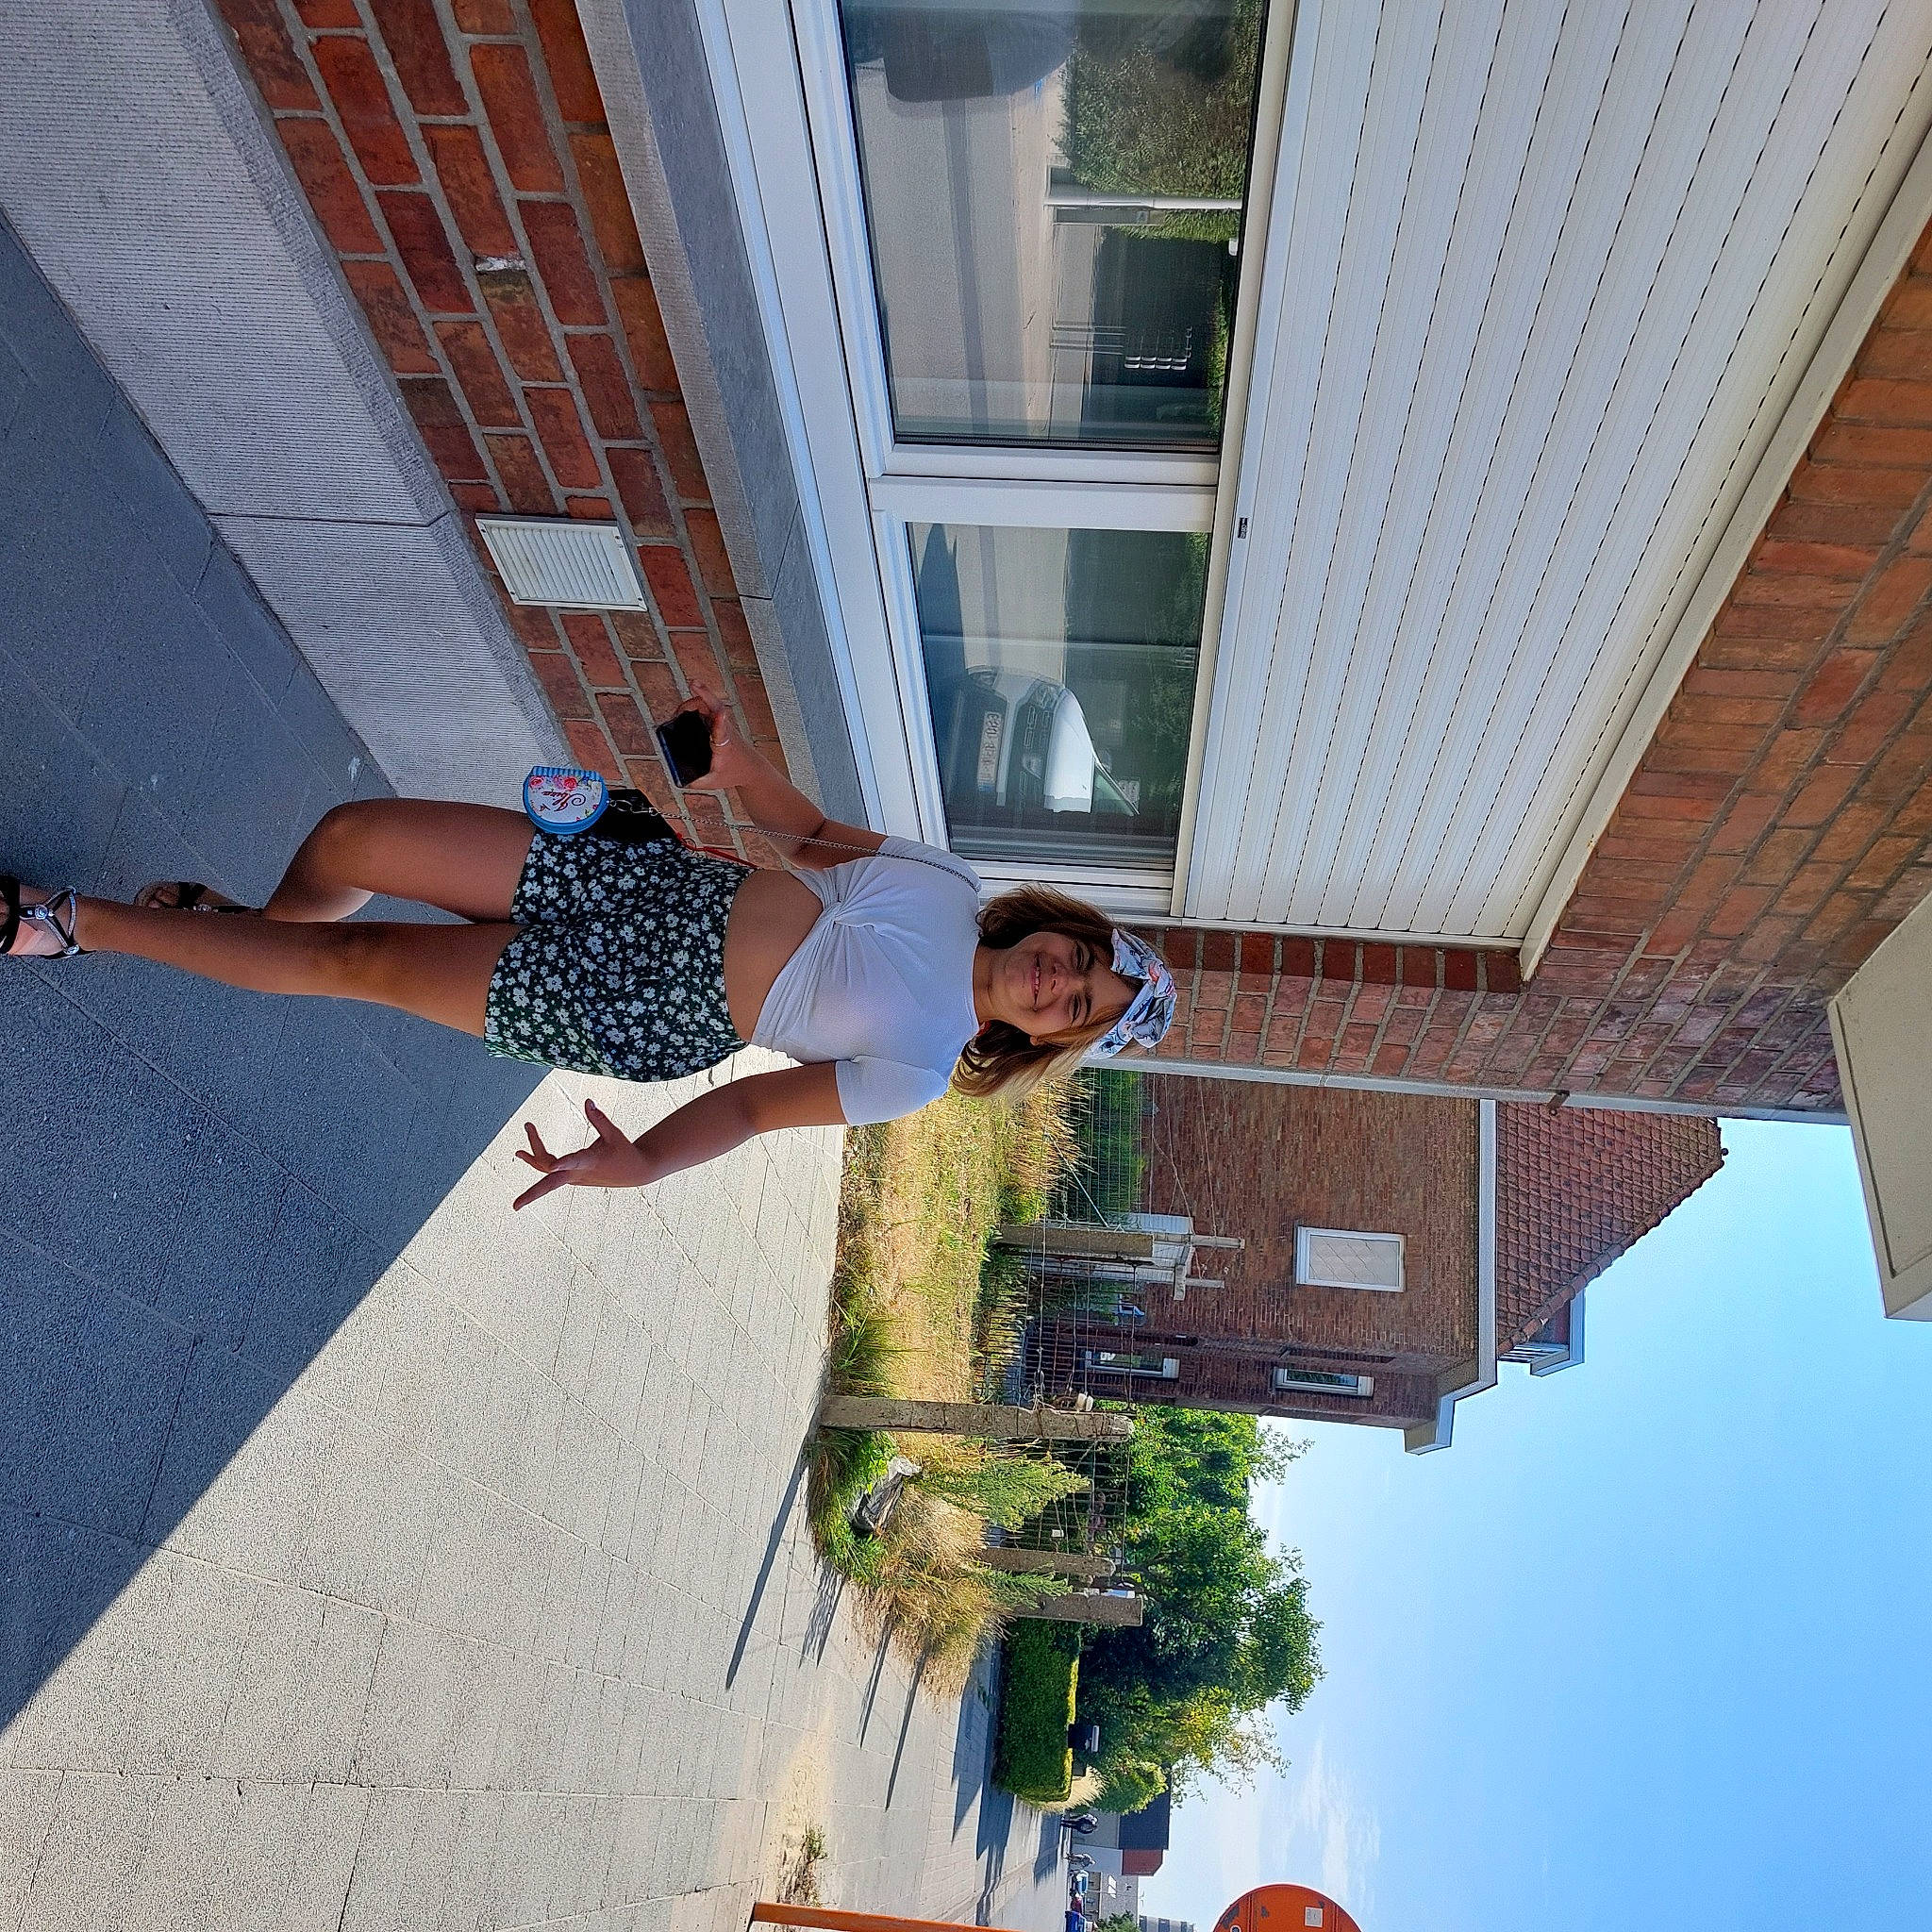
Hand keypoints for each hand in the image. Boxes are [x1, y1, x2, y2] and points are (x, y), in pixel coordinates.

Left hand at [512, 1096, 654, 1208]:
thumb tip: (587, 1101)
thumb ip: (598, 1119)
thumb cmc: (625, 1152)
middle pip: (551, 1179)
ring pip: (547, 1173)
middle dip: (533, 1192)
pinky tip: (527, 1155)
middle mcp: (579, 1173)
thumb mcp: (614, 1133)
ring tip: (518, 1152)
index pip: (575, 1162)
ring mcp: (575, 1177)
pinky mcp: (574, 1177)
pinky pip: (552, 1172)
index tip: (555, 1165)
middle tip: (515, 1198)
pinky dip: (538, 1162)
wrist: (635, 1173)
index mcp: (591, 1162)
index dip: (565, 1163)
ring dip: (532, 1161)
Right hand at [674, 681, 763, 795]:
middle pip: (716, 706)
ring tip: (678, 712)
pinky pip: (708, 706)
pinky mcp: (720, 721)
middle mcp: (725, 730)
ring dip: (696, 699)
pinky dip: (696, 703)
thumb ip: (694, 781)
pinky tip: (684, 709)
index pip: (722, 731)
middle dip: (704, 693)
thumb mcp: (712, 783)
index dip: (719, 721)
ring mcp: (723, 723)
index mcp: (724, 746)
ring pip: (711, 703)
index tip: (719, 712)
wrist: (750, 767)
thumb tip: (676, 777)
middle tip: (690, 689)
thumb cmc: (731, 774)